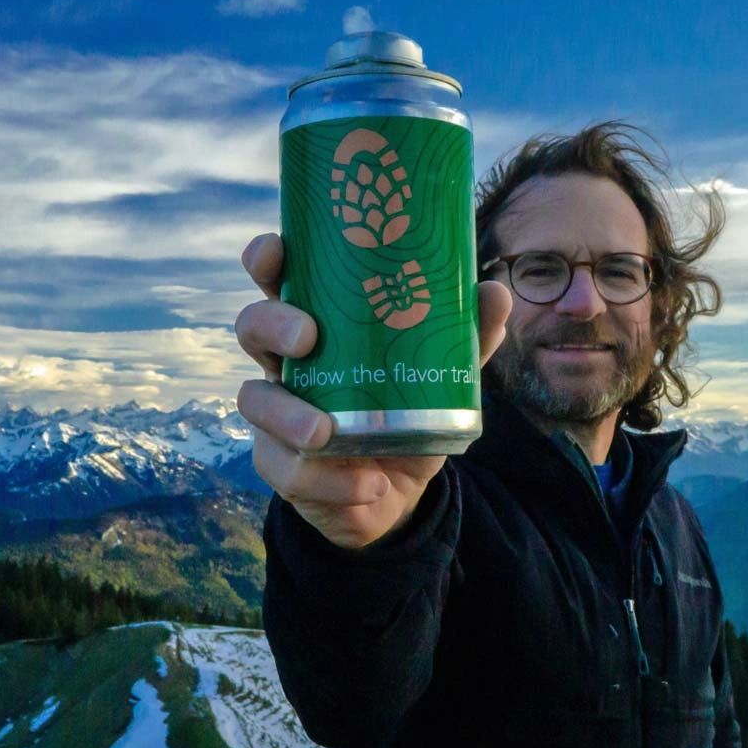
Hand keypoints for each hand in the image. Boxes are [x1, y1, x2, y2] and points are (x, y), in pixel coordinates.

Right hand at [235, 233, 511, 548]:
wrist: (400, 494)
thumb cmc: (409, 415)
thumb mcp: (443, 376)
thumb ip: (466, 338)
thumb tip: (495, 292)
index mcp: (321, 326)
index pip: (282, 281)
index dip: (269, 259)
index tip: (274, 252)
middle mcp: (291, 364)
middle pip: (253, 326)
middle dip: (271, 324)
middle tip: (308, 336)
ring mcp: (278, 415)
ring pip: (254, 400)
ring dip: (288, 416)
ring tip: (326, 433)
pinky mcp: (282, 466)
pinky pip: (287, 470)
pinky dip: (330, 481)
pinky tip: (369, 485)